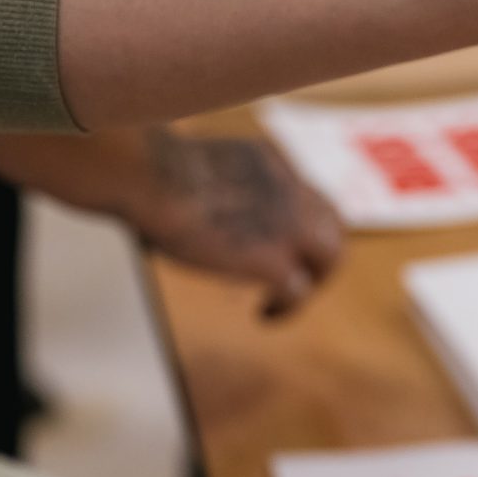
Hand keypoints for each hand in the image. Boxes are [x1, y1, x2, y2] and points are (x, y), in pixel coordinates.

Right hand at [131, 130, 342, 317]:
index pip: (306, 193)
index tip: (283, 241)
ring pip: (329, 258)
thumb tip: (176, 205)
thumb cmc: (145, 167)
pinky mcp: (274, 259)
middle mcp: (290, 188)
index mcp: (270, 161)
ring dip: (313, 282)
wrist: (149, 174)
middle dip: (319, 254)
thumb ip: (206, 184)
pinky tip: (266, 315)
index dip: (301, 221)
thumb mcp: (193, 164)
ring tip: (283, 303)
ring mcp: (289, 225)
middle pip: (332, 226)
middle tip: (299, 277)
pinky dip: (286, 308)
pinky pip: (298, 291)